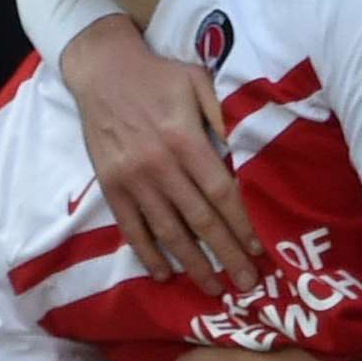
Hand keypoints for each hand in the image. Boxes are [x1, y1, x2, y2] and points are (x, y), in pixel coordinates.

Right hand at [60, 15, 261, 295]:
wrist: (102, 70)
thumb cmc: (157, 76)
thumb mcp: (197, 81)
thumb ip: (223, 114)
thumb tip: (249, 148)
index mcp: (184, 139)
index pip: (221, 192)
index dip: (242, 223)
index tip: (259, 249)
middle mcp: (159, 165)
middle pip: (200, 219)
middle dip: (226, 255)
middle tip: (247, 285)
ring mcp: (132, 180)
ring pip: (167, 231)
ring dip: (193, 264)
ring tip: (213, 289)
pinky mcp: (111, 187)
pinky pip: (132, 228)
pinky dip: (148, 254)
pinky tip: (165, 274)